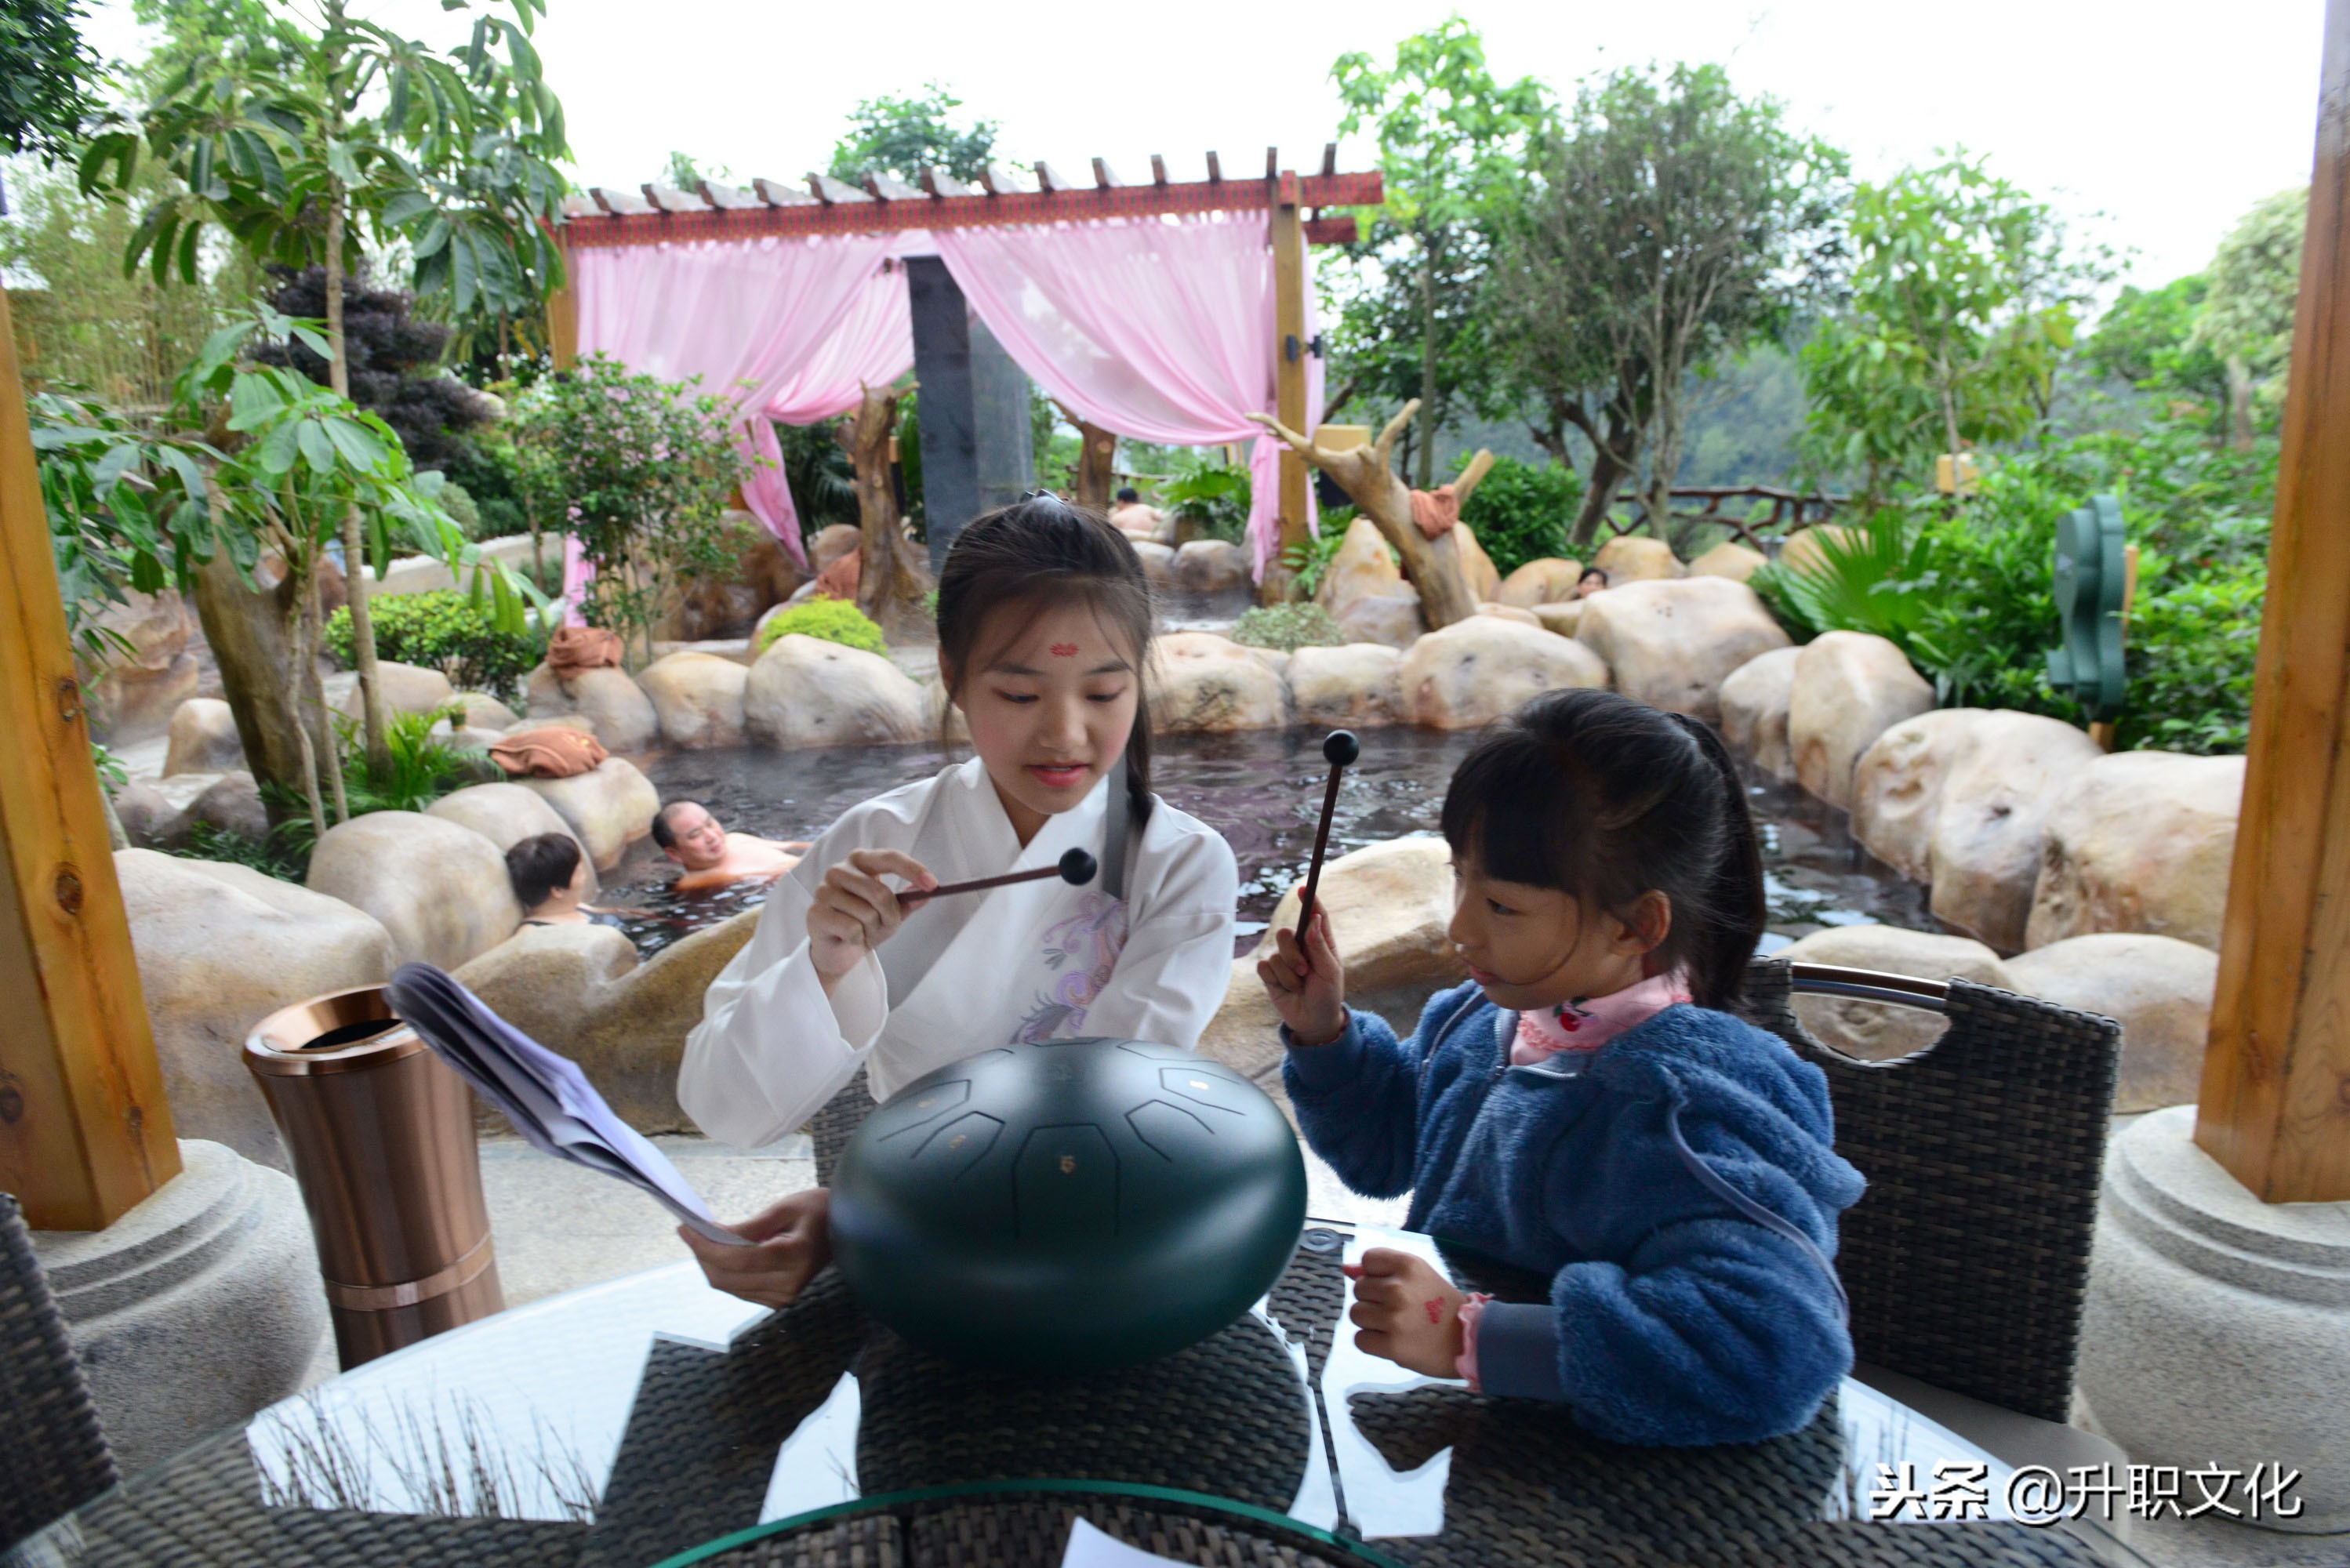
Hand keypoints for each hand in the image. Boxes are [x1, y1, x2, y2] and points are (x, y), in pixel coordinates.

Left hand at [679, 1187, 833, 1308]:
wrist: (844, 1231)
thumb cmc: (817, 1211)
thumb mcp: (785, 1207)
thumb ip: (749, 1225)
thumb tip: (712, 1234)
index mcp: (795, 1255)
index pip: (737, 1258)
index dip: (705, 1245)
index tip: (684, 1227)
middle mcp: (789, 1283)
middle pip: (726, 1277)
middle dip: (702, 1254)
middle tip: (689, 1231)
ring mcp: (784, 1296)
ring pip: (728, 1286)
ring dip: (709, 1263)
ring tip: (701, 1239)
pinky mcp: (777, 1300)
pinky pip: (738, 1289)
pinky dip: (723, 1271)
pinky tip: (720, 1253)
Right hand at [807, 849, 934, 987]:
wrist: (836, 951)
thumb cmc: (863, 924)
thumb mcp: (891, 913)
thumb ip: (908, 901)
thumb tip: (928, 892)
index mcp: (860, 861)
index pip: (889, 857)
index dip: (913, 869)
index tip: (933, 885)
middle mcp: (838, 870)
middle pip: (880, 892)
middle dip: (891, 916)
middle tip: (887, 926)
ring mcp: (824, 890)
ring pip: (867, 913)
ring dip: (874, 930)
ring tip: (864, 932)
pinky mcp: (815, 913)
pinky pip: (852, 929)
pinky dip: (858, 939)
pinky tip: (849, 938)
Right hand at [1257, 902, 1346, 1044]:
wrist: (1313, 1021)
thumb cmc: (1328, 995)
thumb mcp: (1330, 971)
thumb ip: (1319, 946)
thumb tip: (1313, 919)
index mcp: (1320, 943)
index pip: (1314, 916)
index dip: (1309, 901)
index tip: (1303, 888)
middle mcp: (1301, 948)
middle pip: (1286, 933)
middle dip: (1294, 954)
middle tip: (1305, 971)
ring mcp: (1284, 960)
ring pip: (1276, 953)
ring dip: (1289, 974)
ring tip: (1300, 985)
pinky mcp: (1271, 974)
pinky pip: (1265, 967)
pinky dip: (1277, 980)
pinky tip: (1286, 989)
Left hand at [1343, 1247, 1466, 1378]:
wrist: (1469, 1340)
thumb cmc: (1442, 1306)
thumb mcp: (1419, 1276)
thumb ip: (1383, 1269)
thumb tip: (1347, 1268)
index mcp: (1408, 1265)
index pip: (1368, 1260)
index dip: (1376, 1274)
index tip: (1393, 1286)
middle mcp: (1398, 1288)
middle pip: (1359, 1288)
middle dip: (1373, 1299)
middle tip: (1398, 1309)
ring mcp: (1394, 1318)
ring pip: (1355, 1314)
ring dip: (1370, 1322)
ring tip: (1394, 1326)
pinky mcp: (1392, 1345)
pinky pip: (1360, 1339)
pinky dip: (1372, 1342)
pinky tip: (1391, 1341)